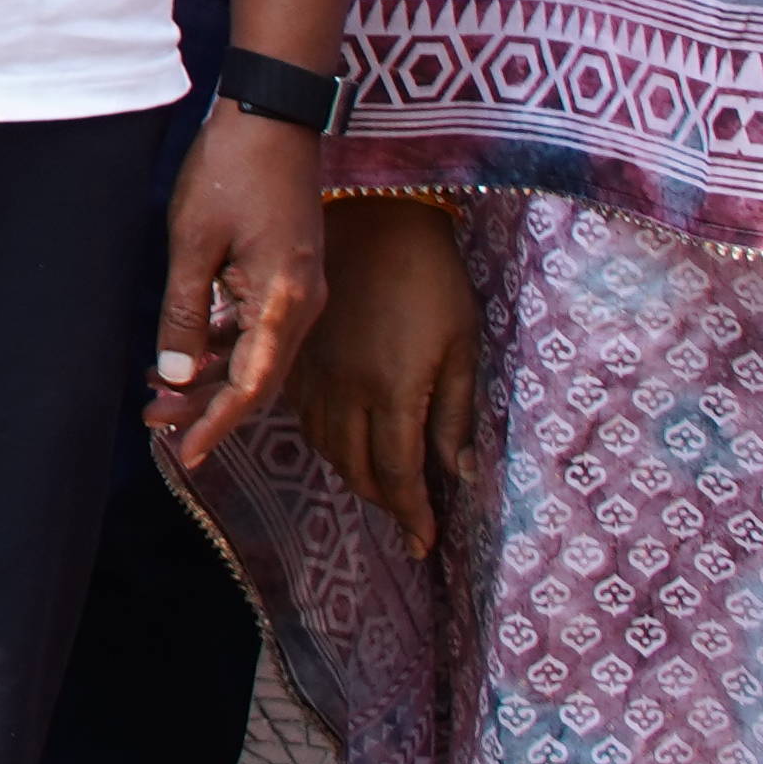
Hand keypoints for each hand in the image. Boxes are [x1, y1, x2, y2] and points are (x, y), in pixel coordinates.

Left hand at [146, 106, 329, 471]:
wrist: (270, 114)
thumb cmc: (230, 169)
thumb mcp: (192, 243)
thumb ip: (185, 312)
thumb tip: (176, 375)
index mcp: (283, 303)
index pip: (252, 388)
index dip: (217, 426)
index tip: (185, 455)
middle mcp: (301, 305)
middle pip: (257, 378)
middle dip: (207, 407)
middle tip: (153, 423)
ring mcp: (297, 289)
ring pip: (255, 355)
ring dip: (211, 377)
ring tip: (156, 394)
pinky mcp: (286, 273)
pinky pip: (256, 327)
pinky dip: (222, 345)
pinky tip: (183, 351)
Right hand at [296, 198, 485, 557]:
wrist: (374, 219)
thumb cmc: (432, 279)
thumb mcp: (462, 344)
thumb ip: (456, 414)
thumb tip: (459, 475)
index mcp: (393, 392)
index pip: (399, 475)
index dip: (412, 516)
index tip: (425, 545)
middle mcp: (346, 391)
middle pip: (357, 469)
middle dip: (383, 501)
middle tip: (408, 519)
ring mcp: (317, 374)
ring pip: (327, 447)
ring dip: (353, 474)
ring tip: (380, 486)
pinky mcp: (300, 356)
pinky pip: (305, 416)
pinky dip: (326, 440)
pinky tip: (344, 440)